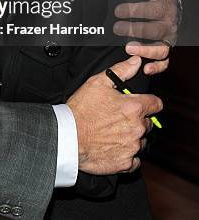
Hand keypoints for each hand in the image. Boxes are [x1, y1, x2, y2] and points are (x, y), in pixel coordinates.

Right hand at [67, 56, 161, 174]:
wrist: (67, 137)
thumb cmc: (81, 110)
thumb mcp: (97, 83)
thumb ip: (121, 71)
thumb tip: (136, 62)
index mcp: (133, 107)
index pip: (156, 104)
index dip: (149, 102)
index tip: (141, 104)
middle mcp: (137, 128)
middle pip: (148, 123)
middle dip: (137, 119)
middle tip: (119, 118)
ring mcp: (132, 146)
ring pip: (141, 140)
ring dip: (132, 137)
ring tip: (113, 132)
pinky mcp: (126, 163)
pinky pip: (135, 159)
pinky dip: (127, 154)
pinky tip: (113, 146)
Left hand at [114, 0, 177, 73]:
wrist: (172, 11)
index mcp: (166, 10)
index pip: (151, 11)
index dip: (134, 11)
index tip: (118, 11)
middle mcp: (169, 27)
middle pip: (154, 31)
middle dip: (134, 30)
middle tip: (117, 28)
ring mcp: (168, 41)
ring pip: (161, 49)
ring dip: (145, 51)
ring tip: (128, 48)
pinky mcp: (166, 50)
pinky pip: (165, 62)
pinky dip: (157, 67)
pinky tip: (146, 69)